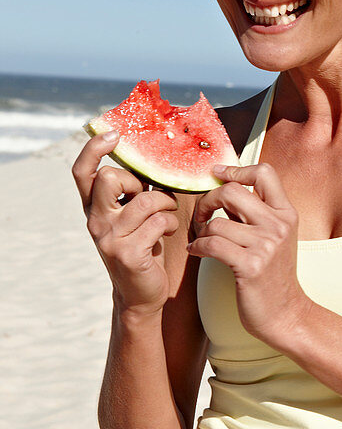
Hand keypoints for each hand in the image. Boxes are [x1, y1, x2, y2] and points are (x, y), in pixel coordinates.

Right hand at [71, 133, 180, 314]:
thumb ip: (133, 191)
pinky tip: (169, 233)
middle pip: (109, 178)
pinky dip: (171, 223)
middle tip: (151, 197)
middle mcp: (95, 221)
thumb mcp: (131, 217)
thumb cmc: (142, 247)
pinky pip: (159, 222)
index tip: (113, 134)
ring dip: (166, 203)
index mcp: (93, 208)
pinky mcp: (129, 254)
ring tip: (169, 214)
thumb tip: (152, 156)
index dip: (93, 148)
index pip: (81, 172)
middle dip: (138, 181)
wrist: (141, 294)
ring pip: (146, 200)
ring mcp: (109, 238)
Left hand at [188, 163, 310, 348]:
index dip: (237, 169)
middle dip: (208, 200)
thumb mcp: (275, 237)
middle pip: (232, 191)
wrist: (285, 314)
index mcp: (286, 214)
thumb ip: (255, 212)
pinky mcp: (251, 266)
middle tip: (202, 215)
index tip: (218, 175)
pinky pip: (212, 244)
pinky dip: (198, 247)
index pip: (264, 173)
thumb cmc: (273, 276)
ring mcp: (266, 246)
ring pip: (217, 222)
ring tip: (202, 241)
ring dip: (201, 232)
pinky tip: (197, 252)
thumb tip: (226, 186)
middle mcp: (279, 225)